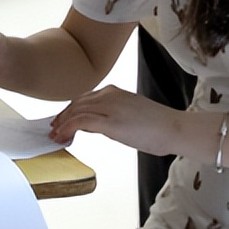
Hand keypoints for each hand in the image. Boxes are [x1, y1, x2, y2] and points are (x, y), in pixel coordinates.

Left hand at [48, 85, 173, 152]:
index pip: (84, 98)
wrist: (173, 128)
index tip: (62, 120)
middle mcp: (109, 95)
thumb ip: (113, 115)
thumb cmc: (158, 126)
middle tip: (54, 128)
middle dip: (63, 117)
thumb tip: (100, 125)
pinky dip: (68, 128)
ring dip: (62, 124)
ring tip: (55, 135)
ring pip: (76, 111)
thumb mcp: (130, 114)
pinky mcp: (110, 121)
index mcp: (114, 91)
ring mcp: (109, 106)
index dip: (70, 110)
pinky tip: (62, 136)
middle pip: (76, 103)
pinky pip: (81, 122)